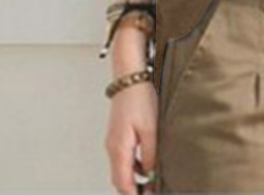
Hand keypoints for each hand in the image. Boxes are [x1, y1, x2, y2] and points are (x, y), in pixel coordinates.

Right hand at [105, 79, 158, 193]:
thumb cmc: (139, 99)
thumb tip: (150, 172)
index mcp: (119, 149)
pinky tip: (146, 165)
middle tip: (150, 191)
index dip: (134, 194)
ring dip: (133, 179)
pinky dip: (132, 167)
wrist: (129, 79)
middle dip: (133, 189)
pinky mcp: (117, 136)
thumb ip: (150, 154)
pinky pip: (123, 158)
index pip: (123, 183)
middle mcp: (112, 148)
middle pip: (119, 179)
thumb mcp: (150, 128)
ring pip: (121, 169)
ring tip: (151, 182)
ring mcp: (113, 142)